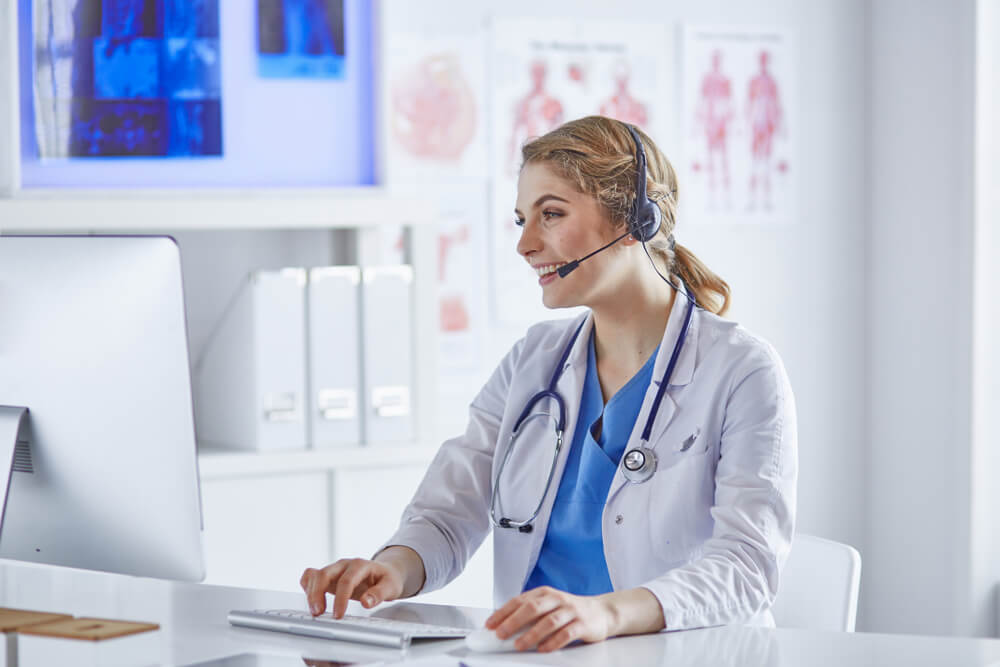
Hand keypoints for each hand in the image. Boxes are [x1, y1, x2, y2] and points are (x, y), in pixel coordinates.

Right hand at [299, 558, 404, 618]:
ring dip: (311, 593)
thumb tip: (366, 602)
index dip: (340, 598)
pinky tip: (312, 600)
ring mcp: (334, 569)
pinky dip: (307, 587)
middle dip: (318, 594)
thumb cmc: (387, 579)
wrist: (385, 572)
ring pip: (314, 575)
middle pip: (324, 574)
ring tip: (315, 611)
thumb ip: (380, 594)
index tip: (338, 615)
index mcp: (360, 565)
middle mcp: (344, 565)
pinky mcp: (328, 576)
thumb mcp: (391, 586)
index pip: (346, 581)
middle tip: (318, 613)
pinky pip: (311, 576)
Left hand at [485, 586, 614, 652]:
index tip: (490, 624)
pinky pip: (566, 634)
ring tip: (519, 645)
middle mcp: (557, 599)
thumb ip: (531, 613)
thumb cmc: (570, 610)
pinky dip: (553, 642)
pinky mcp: (582, 624)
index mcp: (545, 593)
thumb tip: (504, 627)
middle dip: (514, 621)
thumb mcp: (549, 606)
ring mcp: (571, 611)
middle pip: (533, 608)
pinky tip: (543, 649)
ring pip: (549, 621)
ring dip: (532, 634)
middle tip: (501, 634)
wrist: (602, 612)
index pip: (519, 601)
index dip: (503, 612)